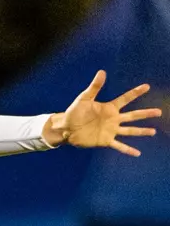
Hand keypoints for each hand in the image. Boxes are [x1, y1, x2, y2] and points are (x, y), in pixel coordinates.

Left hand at [43, 71, 160, 155]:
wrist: (65, 128)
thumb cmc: (74, 112)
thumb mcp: (84, 99)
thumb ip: (94, 87)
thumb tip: (102, 72)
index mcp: (109, 108)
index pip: (125, 99)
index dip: (136, 93)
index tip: (147, 86)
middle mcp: (113, 119)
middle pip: (133, 115)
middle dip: (146, 114)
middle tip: (159, 112)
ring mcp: (110, 130)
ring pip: (130, 131)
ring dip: (141, 131)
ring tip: (153, 132)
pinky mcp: (105, 140)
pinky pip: (119, 146)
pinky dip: (128, 150)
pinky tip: (137, 153)